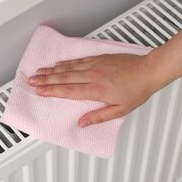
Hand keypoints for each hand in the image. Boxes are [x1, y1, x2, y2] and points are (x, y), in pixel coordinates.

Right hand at [28, 53, 157, 127]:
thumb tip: (81, 123)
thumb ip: (98, 117)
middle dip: (45, 80)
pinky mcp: (98, 59)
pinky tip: (57, 64)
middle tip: (31, 80)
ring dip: (51, 70)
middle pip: (63, 78)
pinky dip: (65, 63)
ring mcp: (94, 66)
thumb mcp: (120, 110)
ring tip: (39, 72)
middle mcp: (92, 76)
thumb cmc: (137, 91)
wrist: (149, 70)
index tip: (39, 91)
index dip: (51, 91)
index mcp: (96, 90)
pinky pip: (77, 61)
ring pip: (68, 68)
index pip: (68, 91)